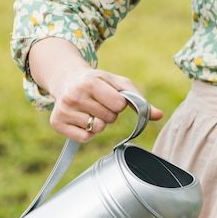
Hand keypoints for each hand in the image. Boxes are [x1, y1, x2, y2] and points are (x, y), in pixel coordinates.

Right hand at [28, 37, 162, 141]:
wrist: (67, 79)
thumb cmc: (99, 82)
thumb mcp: (119, 84)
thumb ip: (140, 100)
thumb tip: (159, 115)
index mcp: (90, 82)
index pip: (119, 105)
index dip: (119, 104)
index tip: (111, 97)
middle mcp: (74, 95)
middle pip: (109, 118)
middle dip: (109, 113)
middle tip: (98, 103)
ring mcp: (64, 110)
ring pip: (97, 129)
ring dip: (99, 123)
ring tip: (90, 110)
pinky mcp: (57, 123)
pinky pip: (84, 137)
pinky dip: (88, 132)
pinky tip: (82, 119)